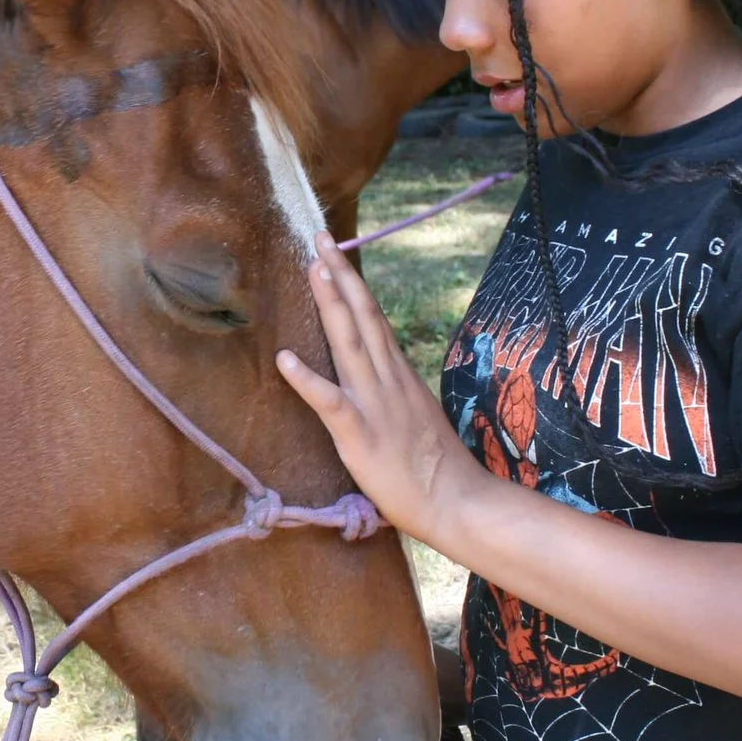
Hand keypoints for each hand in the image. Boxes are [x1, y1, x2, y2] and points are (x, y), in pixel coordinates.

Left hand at [277, 232, 482, 547]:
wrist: (457, 501)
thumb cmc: (436, 468)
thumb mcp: (417, 415)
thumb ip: (397, 391)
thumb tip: (384, 373)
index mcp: (400, 375)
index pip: (374, 320)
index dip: (353, 286)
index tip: (336, 255)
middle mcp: (388, 380)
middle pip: (362, 318)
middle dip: (340, 276)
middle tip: (319, 239)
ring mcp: (374, 405)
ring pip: (348, 344)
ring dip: (329, 305)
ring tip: (312, 269)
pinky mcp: (359, 435)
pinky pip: (329, 402)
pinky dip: (306, 379)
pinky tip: (284, 358)